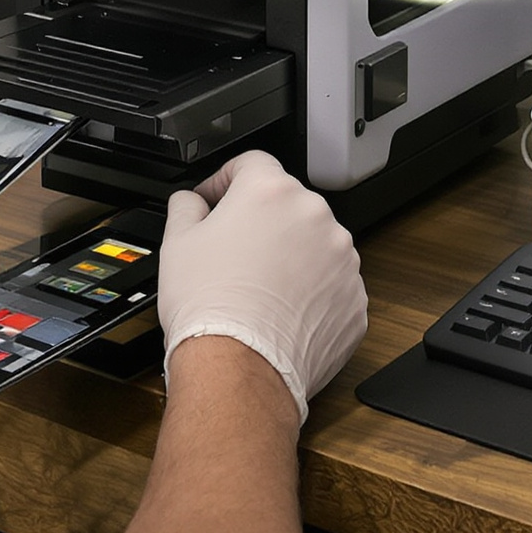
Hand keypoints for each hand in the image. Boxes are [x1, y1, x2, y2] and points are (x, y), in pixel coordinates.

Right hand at [157, 150, 366, 424]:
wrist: (240, 369)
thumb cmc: (211, 308)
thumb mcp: (177, 243)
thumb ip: (186, 207)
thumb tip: (191, 201)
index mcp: (271, 192)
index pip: (251, 163)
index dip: (226, 180)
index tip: (216, 200)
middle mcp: (315, 217)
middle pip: (287, 205)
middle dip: (261, 222)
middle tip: (233, 251)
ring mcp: (341, 260)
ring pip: (314, 244)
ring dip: (291, 256)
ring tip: (257, 288)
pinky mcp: (354, 299)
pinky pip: (331, 284)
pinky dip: (311, 292)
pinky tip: (281, 310)